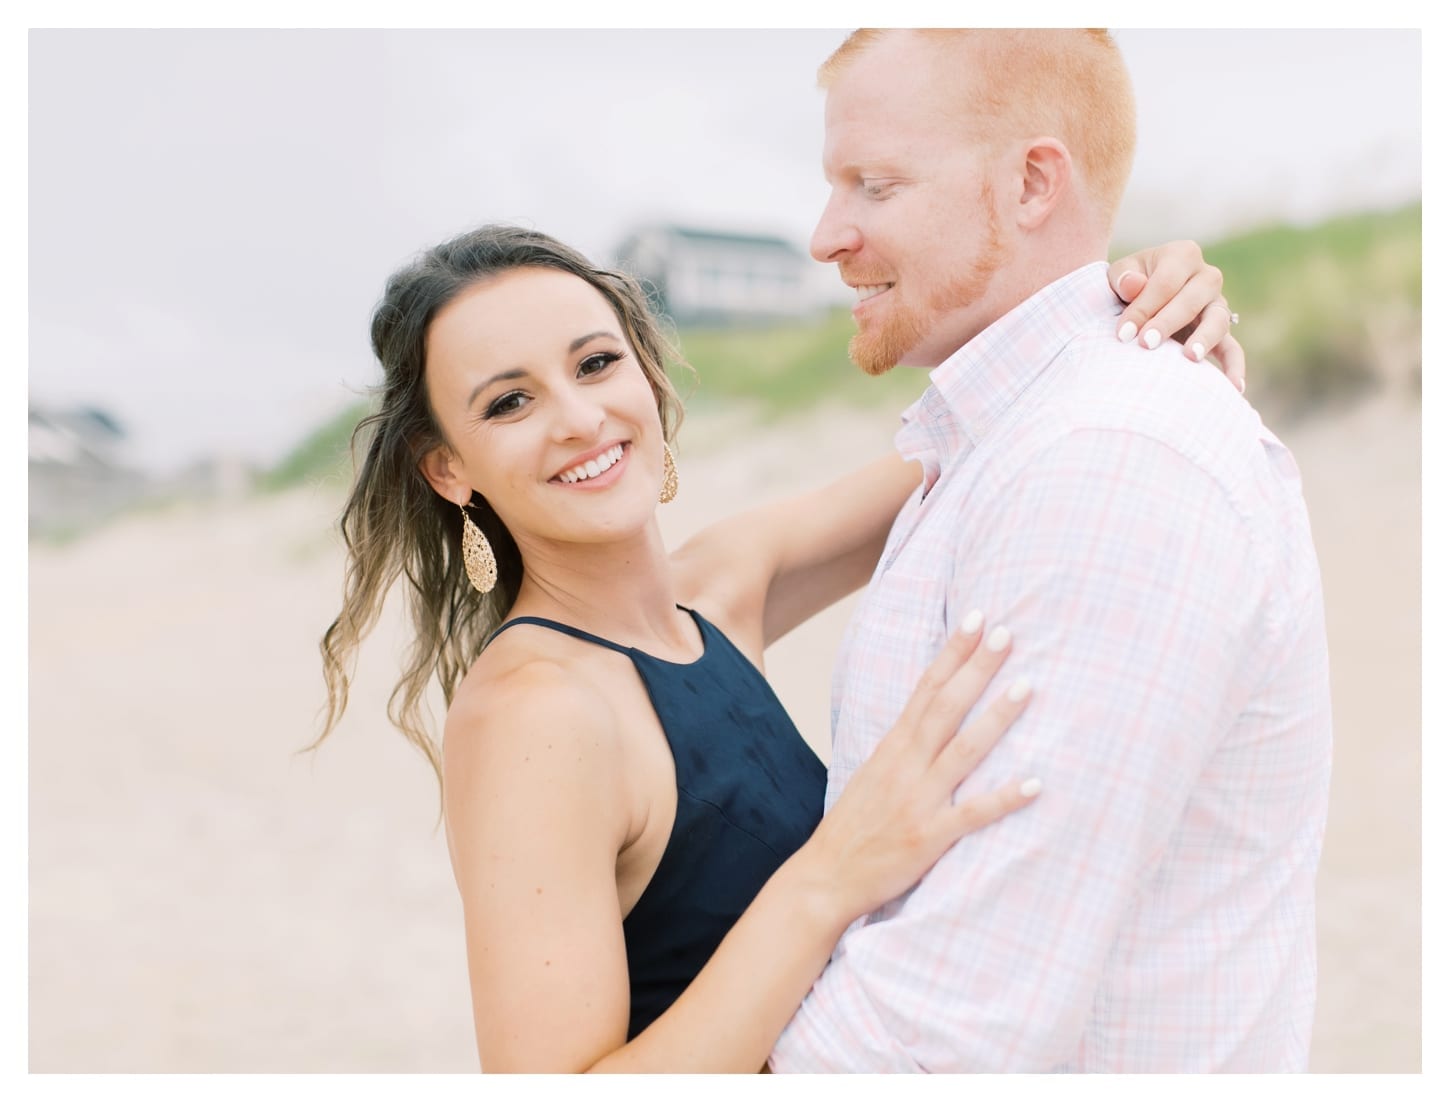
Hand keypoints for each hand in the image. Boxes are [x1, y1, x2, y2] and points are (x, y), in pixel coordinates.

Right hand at [801, 613, 1039, 922]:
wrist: (825, 878)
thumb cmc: (854, 827)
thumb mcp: (873, 773)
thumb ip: (904, 746)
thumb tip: (933, 718)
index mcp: (892, 747)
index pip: (926, 688)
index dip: (952, 653)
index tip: (975, 618)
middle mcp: (906, 765)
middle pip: (946, 707)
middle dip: (977, 668)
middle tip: (1006, 632)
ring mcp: (918, 800)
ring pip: (964, 750)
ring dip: (996, 718)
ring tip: (1026, 687)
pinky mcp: (929, 836)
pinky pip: (973, 814)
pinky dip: (1004, 798)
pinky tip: (1036, 783)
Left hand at [1107, 240, 1247, 393]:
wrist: (1137, 299)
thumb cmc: (1127, 286)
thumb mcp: (1119, 275)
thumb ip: (1123, 278)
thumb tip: (1134, 284)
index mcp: (1182, 255)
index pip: (1166, 281)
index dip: (1144, 307)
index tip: (1123, 333)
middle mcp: (1207, 276)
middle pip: (1193, 299)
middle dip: (1168, 322)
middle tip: (1146, 344)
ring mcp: (1217, 304)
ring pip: (1218, 320)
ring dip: (1204, 339)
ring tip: (1190, 358)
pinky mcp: (1220, 331)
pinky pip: (1232, 348)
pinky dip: (1234, 366)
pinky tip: (1233, 386)